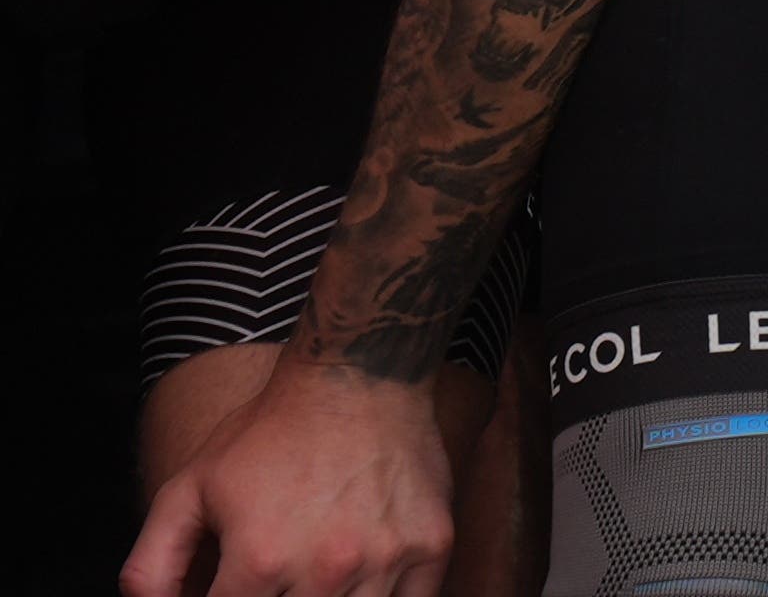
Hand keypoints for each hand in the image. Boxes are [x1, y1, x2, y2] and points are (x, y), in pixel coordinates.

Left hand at [118, 348, 446, 596]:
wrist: (360, 374)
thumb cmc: (270, 432)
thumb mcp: (187, 490)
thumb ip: (152, 567)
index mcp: (261, 560)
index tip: (236, 589)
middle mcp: (327, 568)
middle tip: (274, 583)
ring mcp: (386, 558)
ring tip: (312, 579)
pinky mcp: (433, 544)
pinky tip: (362, 581)